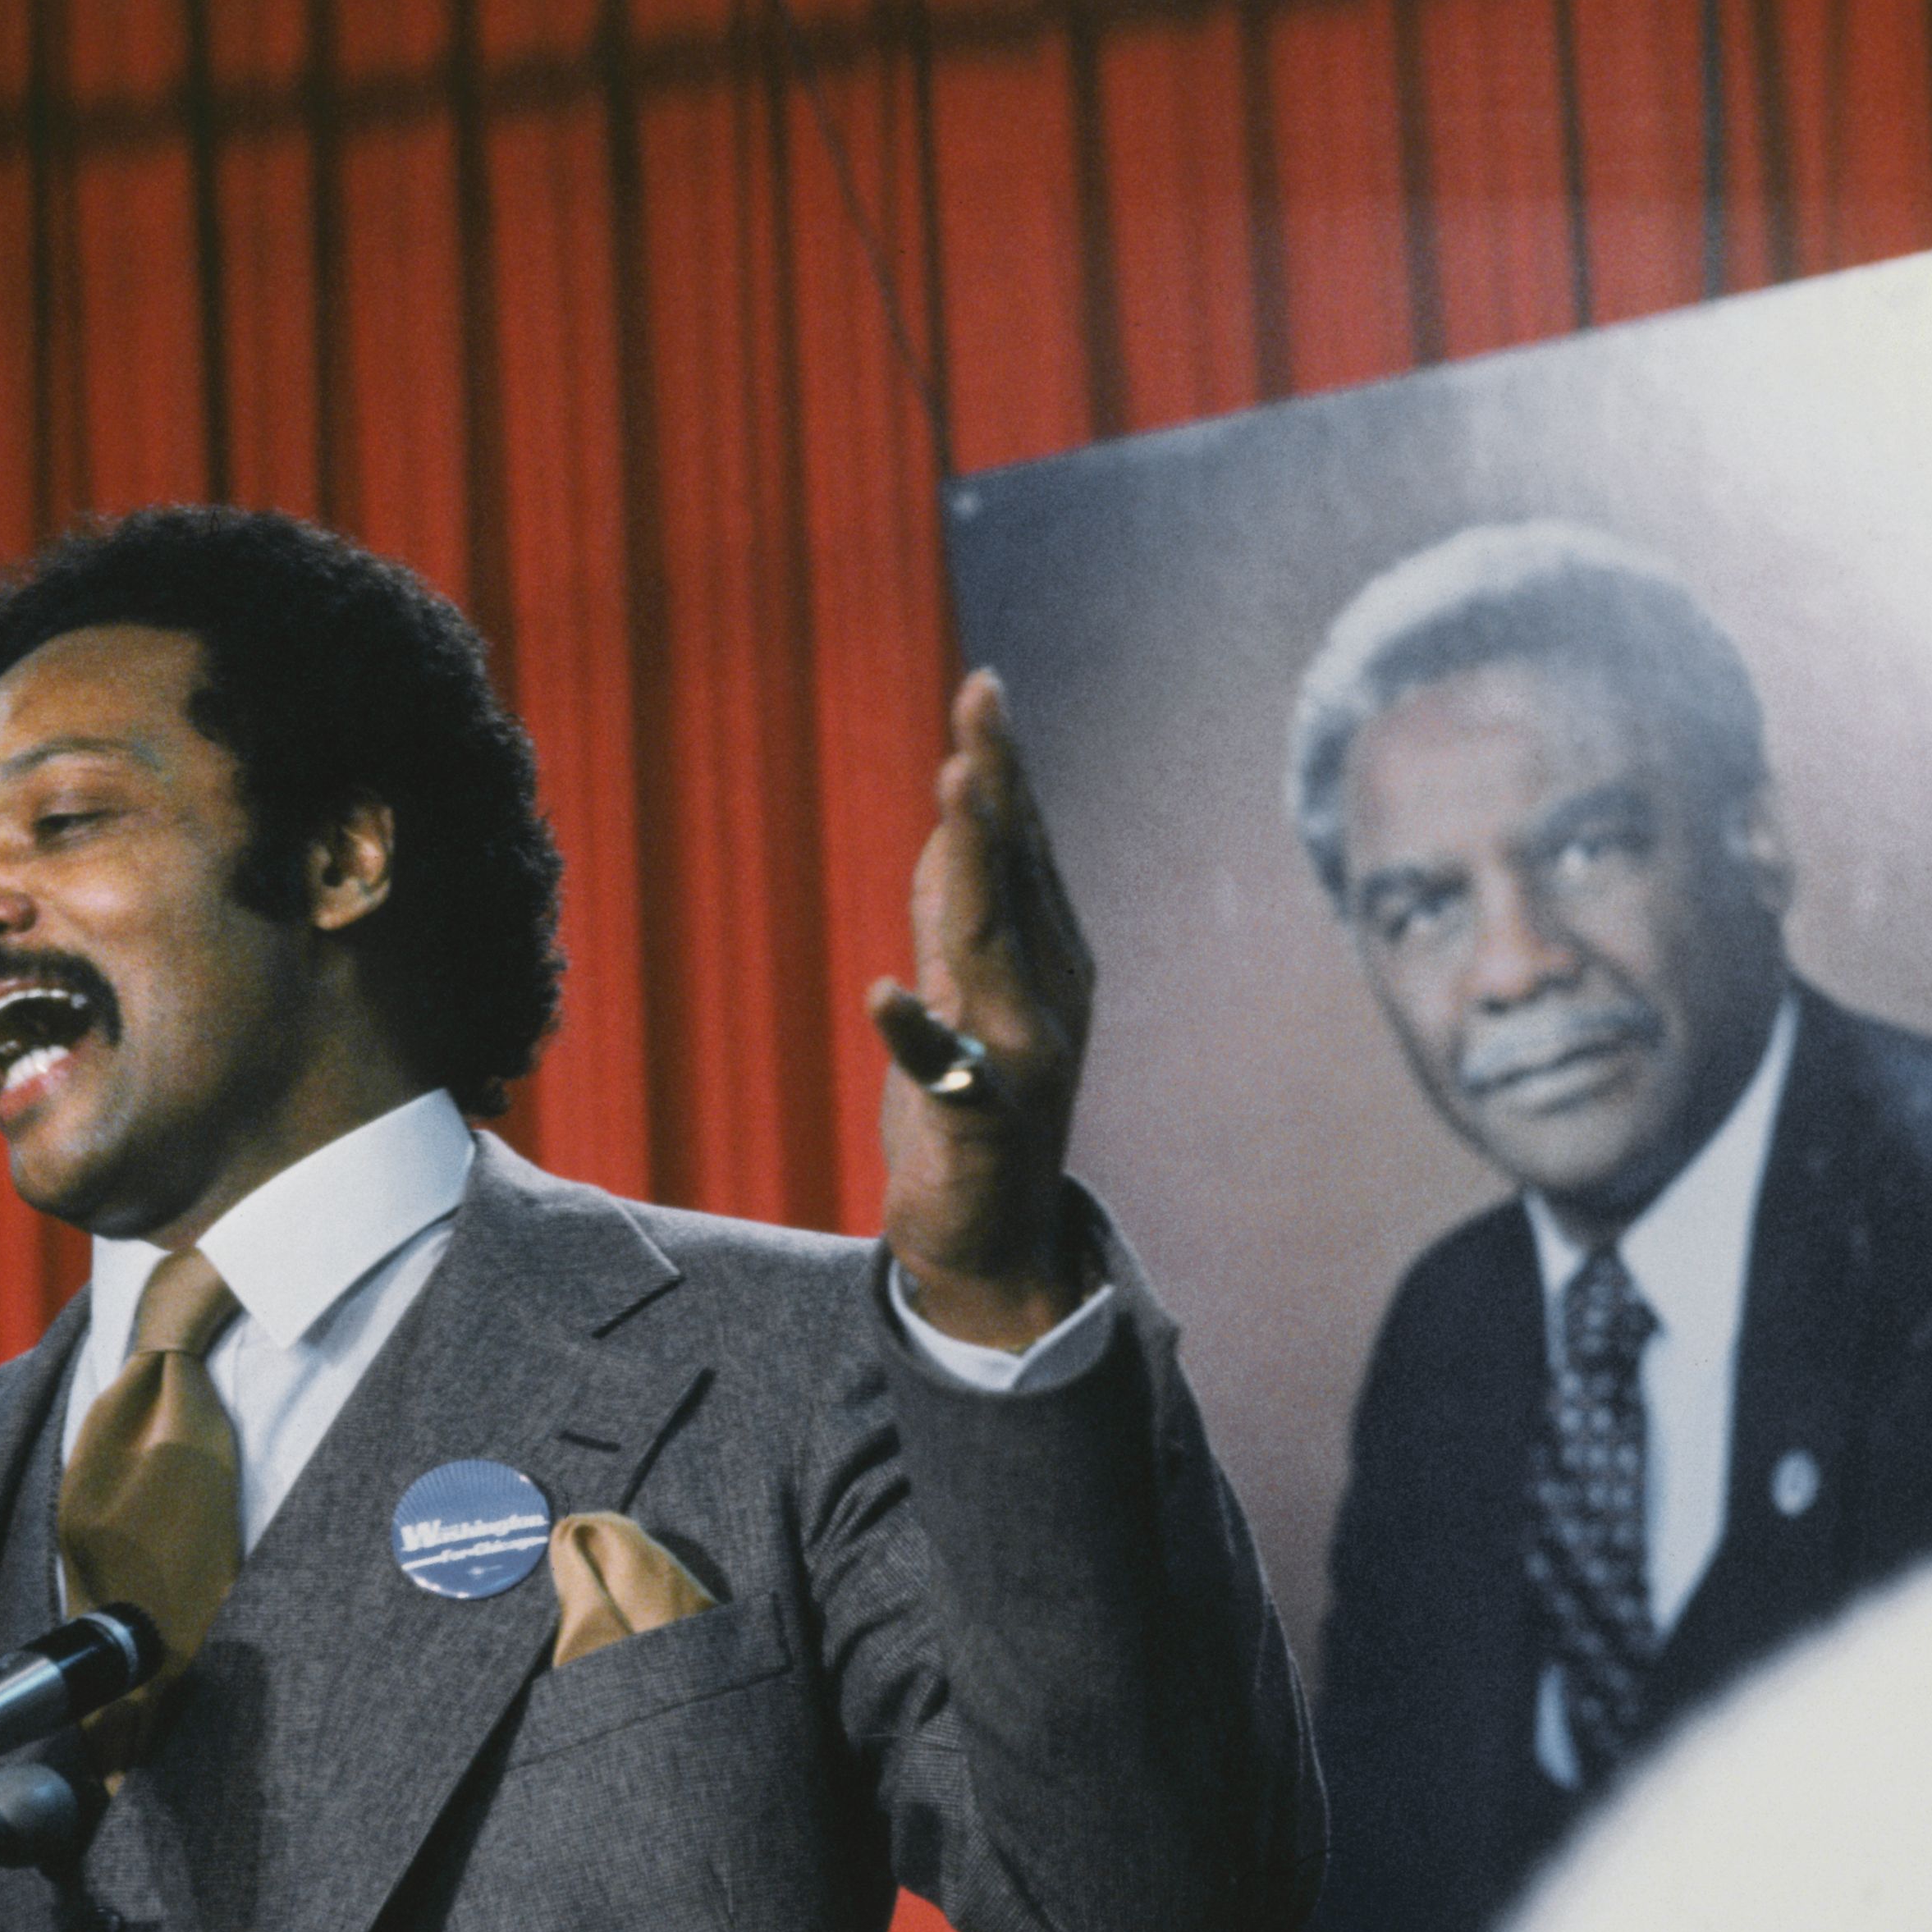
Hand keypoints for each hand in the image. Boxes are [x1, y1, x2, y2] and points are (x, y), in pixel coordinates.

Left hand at [870, 670, 1094, 1348]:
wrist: (996, 1245)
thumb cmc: (973, 1114)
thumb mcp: (962, 997)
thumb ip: (955, 919)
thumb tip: (951, 831)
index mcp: (1046, 961)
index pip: (1023, 848)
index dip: (1003, 767)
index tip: (981, 686)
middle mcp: (1048, 998)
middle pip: (1017, 876)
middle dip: (997, 788)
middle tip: (978, 704)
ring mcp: (1024, 1060)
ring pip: (994, 949)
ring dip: (976, 869)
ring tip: (955, 792)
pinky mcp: (983, 1123)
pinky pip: (949, 1072)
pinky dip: (916, 1030)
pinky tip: (883, 990)